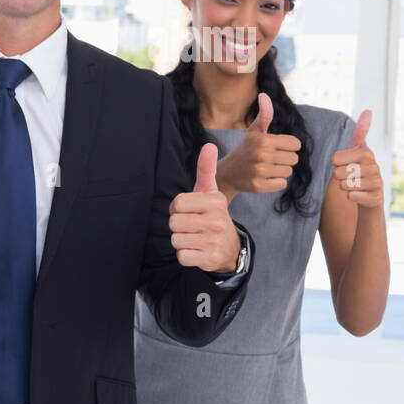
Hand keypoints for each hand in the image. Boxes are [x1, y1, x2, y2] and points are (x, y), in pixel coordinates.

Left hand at [169, 143, 242, 273]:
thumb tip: (209, 145)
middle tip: (193, 226)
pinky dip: (185, 255)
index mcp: (215, 201)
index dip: (178, 208)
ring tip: (195, 237)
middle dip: (178, 225)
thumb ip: (206, 169)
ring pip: (175, 239)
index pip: (177, 203)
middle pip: (173, 222)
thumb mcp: (210, 192)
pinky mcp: (210, 258)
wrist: (229, 247)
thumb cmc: (212, 215)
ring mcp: (215, 241)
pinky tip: (198, 250)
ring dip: (181, 240)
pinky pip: (181, 256)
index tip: (190, 211)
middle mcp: (217, 220)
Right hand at [214, 92, 300, 199]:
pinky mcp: (258, 186)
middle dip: (284, 160)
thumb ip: (264, 114)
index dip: (288, 147)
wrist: (226, 173)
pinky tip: (263, 178)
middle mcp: (261, 155)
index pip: (296, 145)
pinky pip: (281, 184)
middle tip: (269, 160)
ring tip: (265, 169)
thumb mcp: (253, 131)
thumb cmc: (245, 150)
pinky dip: (275, 183)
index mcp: (263, 140)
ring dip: (279, 171)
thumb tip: (264, 95)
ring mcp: (259, 172)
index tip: (275, 148)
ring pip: (288, 172)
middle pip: (294, 159)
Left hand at [331, 110, 381, 208]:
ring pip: (346, 185)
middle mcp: (374, 167)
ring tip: (352, 185)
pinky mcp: (376, 197)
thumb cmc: (357, 170)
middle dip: (338, 177)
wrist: (369, 195)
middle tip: (347, 176)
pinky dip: (350, 196)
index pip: (337, 158)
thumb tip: (368, 111)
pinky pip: (352, 196)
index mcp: (366, 154)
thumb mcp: (356, 151)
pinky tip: (356, 194)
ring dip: (344, 187)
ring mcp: (377, 183)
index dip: (335, 162)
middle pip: (339, 173)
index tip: (340, 162)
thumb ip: (360, 133)